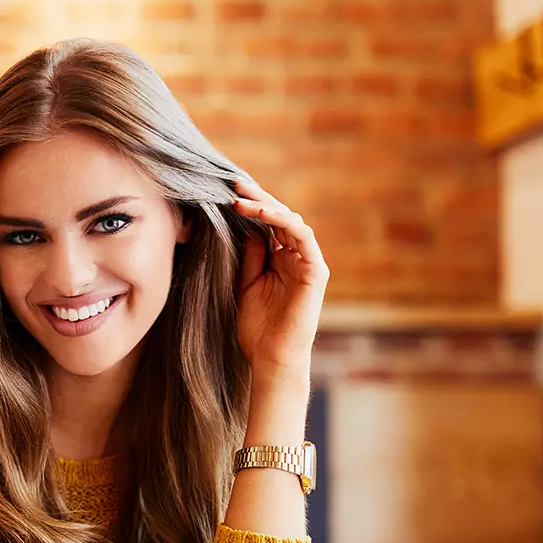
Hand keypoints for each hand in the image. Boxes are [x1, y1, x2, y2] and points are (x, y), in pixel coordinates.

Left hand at [232, 181, 328, 378]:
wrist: (271, 357)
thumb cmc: (257, 327)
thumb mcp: (246, 283)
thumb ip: (250, 256)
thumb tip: (246, 228)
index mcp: (280, 260)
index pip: (267, 225)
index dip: (250, 207)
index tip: (226, 194)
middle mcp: (296, 258)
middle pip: (279, 218)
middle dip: (257, 199)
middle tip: (234, 185)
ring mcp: (308, 263)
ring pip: (292, 222)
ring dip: (267, 207)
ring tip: (241, 200)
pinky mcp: (316, 271)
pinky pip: (303, 237)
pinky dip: (284, 222)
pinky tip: (263, 214)